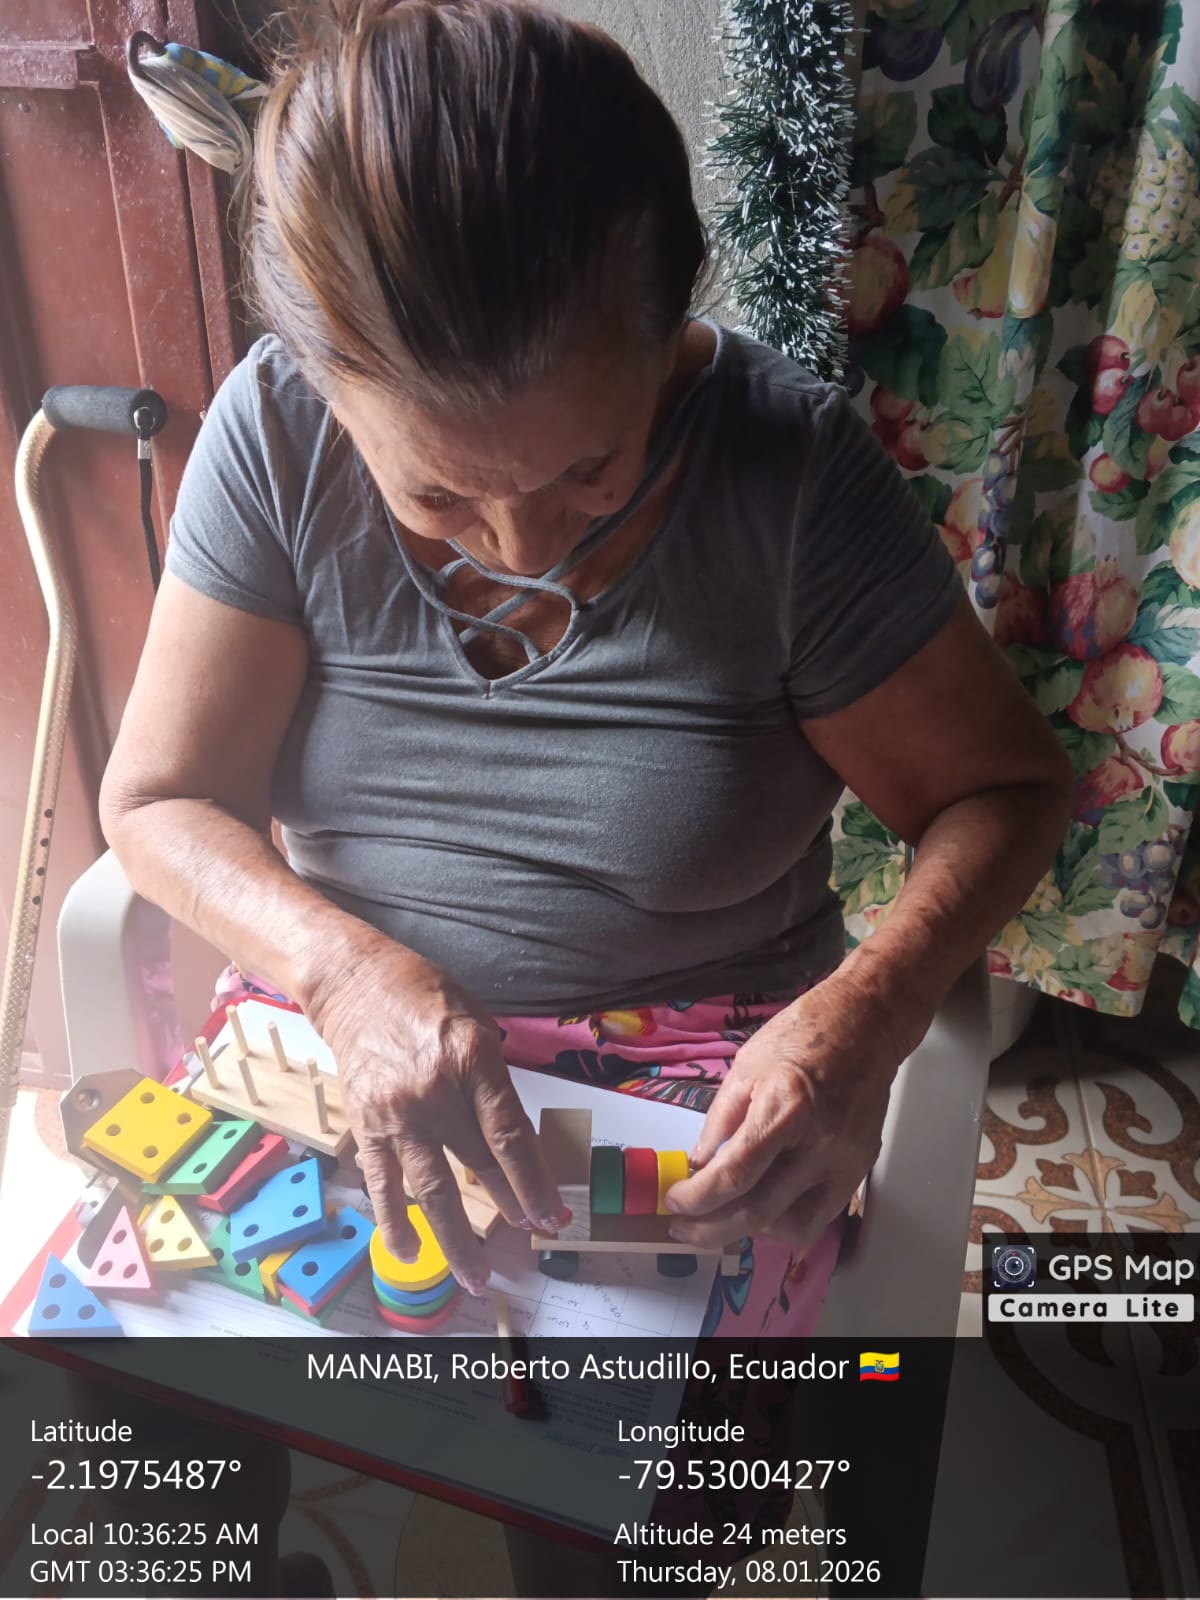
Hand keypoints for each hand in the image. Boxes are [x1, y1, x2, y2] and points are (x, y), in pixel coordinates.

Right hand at [307, 941, 565, 1292]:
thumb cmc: (423, 995)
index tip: (551, 1211)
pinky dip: (394, 1221)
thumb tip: (514, 1134)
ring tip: (477, 1274)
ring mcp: (397, 1112)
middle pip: (480, 1162)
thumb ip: (495, 1079)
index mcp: (473, 1058)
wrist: (354, 983)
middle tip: (534, 1232)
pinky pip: (383, 1183)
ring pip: (433, 1187)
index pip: (510, 1134)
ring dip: (457, 1237)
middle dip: (511, 1203)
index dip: (533, 1180)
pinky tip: (409, 1252)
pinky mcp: (366, 1124)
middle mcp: (436, 1090)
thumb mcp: (478, 1021)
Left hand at [663, 975, 928, 1251]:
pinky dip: (784, 1224)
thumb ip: (721, 1121)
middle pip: (760, 1212)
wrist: (866, 1025)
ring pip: (791, 1227)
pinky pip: (819, 1218)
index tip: (674, 1202)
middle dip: (711, 1229)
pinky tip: (761, 1211)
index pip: (735, 1176)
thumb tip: (700, 1166)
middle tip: (684, 1228)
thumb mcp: (745, 1067)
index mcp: (787, 1109)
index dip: (697, 1199)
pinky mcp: (858, 1171)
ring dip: (749, 1232)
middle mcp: (820, 1144)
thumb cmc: (804, 1035)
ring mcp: (845, 1163)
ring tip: (722, 1218)